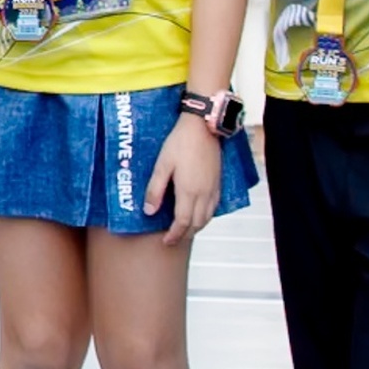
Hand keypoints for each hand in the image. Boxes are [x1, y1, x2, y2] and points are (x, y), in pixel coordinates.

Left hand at [146, 111, 220, 235]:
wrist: (203, 126)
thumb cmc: (181, 142)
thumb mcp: (162, 165)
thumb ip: (155, 190)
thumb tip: (149, 211)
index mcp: (189, 191)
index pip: (183, 223)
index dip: (174, 235)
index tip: (166, 241)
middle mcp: (204, 194)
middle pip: (197, 224)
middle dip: (185, 234)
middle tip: (173, 239)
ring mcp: (213, 188)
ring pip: (208, 217)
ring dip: (197, 227)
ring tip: (185, 229)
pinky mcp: (218, 182)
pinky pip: (214, 207)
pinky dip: (206, 216)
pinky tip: (199, 213)